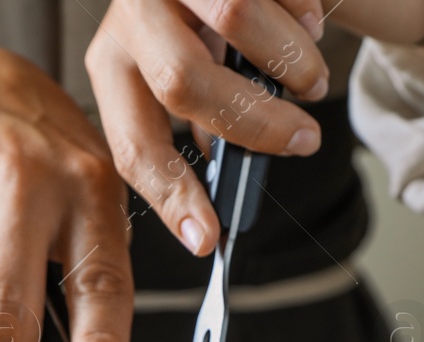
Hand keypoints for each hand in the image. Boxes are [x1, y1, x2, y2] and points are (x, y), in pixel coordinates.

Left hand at [85, 0, 333, 257]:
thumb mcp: (179, 71)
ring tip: (310, 78)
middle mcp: (131, 13)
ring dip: (292, 62)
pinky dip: (305, 12)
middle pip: (182, 80)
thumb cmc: (200, 25)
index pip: (133, 143)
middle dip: (256, 123)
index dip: (172, 195)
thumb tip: (222, 185)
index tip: (208, 237)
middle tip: (303, 140)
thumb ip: (196, 124)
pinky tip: (308, 23)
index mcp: (114, 64)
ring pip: (237, 18)